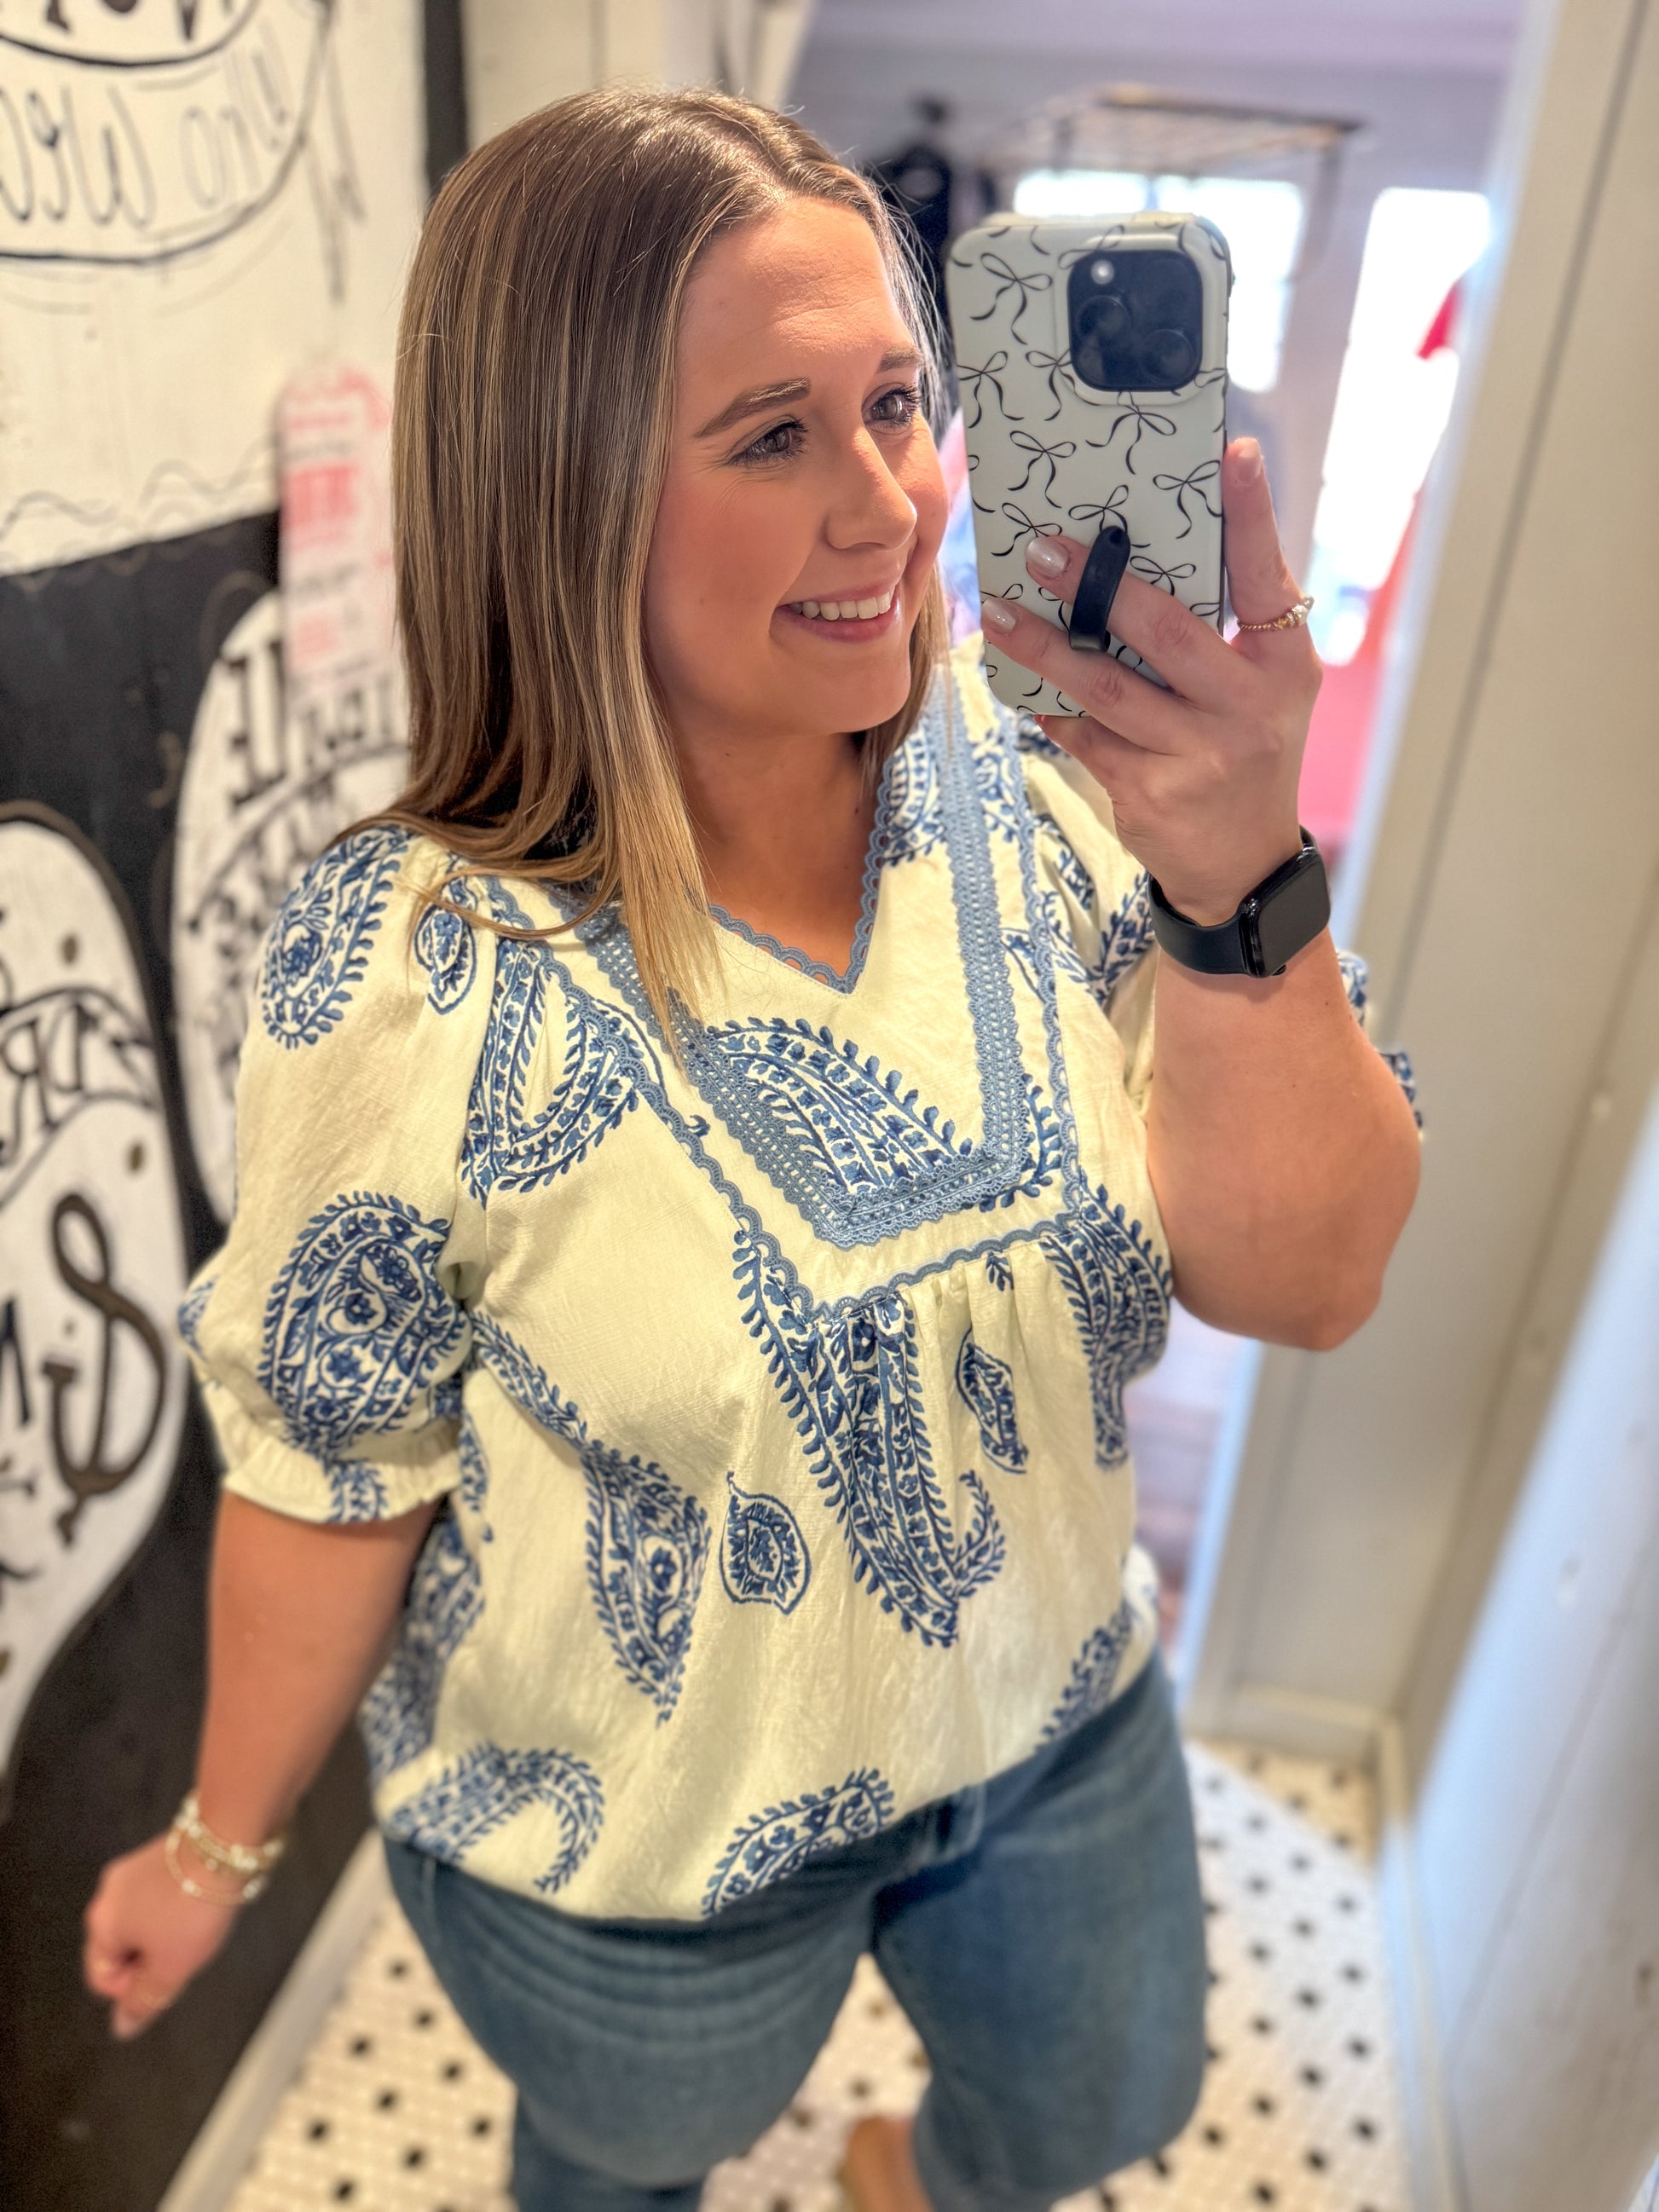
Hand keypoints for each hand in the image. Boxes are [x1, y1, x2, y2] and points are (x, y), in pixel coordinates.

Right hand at [83, 1834, 238, 2038]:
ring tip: (197, 1930)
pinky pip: (160, 1897)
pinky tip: (201, 1906)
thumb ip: (144, 2000)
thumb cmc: (193, 1909)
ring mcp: (132, 1870)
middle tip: (184, 1955)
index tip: (167, 1976)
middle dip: (151, 1960)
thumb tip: (121, 2028)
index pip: (102, 1978)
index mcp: (100, 1924)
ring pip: (142, 1922)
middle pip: (121, 1948)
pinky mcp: (159, 1855)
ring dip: (165, 1935)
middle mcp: (108, 1895)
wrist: (224, 1842)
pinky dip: (176, 1909)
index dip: (132, 1989)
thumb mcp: (171, 1967)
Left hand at [980, 438, 1318, 924]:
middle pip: (1166, 631)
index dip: (1253, 515)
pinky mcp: (1148, 793)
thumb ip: (1227, 627)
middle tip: (1046, 549)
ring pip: (1107, 688)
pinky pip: (1083, 736)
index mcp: (1283, 665)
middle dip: (1100, 586)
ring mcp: (1197, 755)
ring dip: (1046, 646)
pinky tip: (1020, 679)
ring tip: (1002, 613)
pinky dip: (1049, 705)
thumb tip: (1145, 554)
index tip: (1234, 453)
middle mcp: (1246, 708)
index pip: (1269, 579)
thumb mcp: (1263, 688)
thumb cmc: (1244, 749)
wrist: (1242, 864)